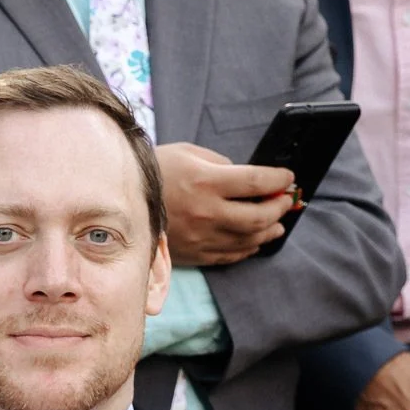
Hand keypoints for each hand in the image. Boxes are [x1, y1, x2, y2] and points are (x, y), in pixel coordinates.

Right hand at [157, 142, 292, 265]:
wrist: (121, 199)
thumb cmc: (157, 170)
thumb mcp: (189, 153)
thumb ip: (222, 165)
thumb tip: (248, 182)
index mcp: (206, 182)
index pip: (256, 183)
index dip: (279, 181)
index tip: (287, 178)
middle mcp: (207, 212)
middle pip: (258, 216)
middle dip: (279, 208)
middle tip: (285, 201)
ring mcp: (201, 237)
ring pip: (248, 240)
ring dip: (268, 231)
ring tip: (277, 223)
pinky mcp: (194, 254)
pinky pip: (230, 255)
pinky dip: (248, 248)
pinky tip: (255, 240)